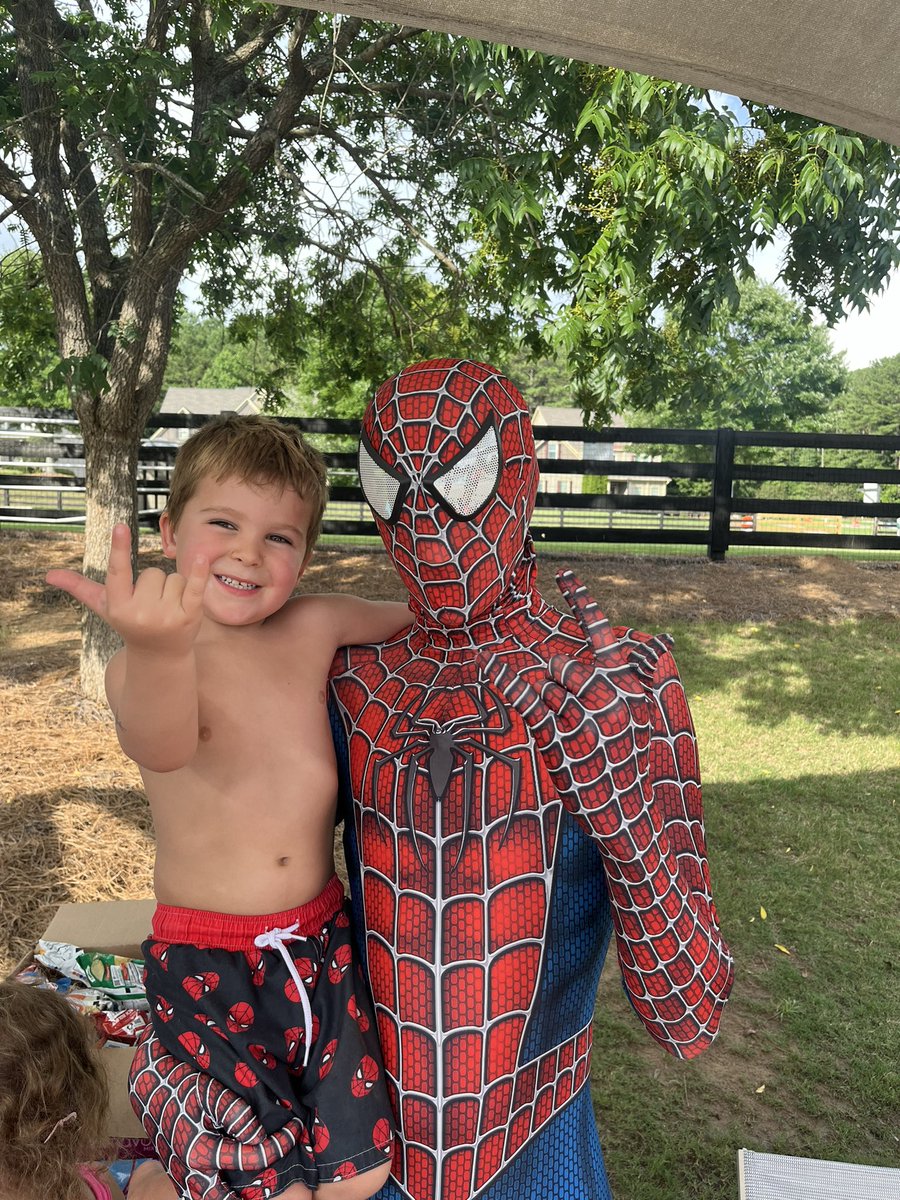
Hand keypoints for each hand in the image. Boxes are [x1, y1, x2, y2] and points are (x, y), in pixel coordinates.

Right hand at [46, 523, 208, 656]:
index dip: (119, 548)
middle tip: (152, 605)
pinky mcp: (190, 616)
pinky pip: (195, 585)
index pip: (118, 571)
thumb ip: (81, 588)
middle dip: (154, 584)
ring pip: (173, 577)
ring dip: (173, 588)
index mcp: (119, 606)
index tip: (120, 526)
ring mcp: (166, 615)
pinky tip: (203, 557)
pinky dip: (199, 572)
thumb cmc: (129, 623)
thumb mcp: (107, 607)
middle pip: (152, 572)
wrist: (160, 656)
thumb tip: (49, 575)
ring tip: (168, 608)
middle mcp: (141, 612)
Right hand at [129, 1031, 307, 1199]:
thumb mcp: (211, 1091)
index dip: (278, 1144)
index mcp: (202, 1152)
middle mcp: (192, 1173)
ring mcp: (182, 1178)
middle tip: (272, 1189)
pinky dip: (216, 1192)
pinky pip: (197, 1194)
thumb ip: (235, 1114)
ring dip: (231, 1197)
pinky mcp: (178, 1174)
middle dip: (249, 1198)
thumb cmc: (182, 1085)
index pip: (251, 1157)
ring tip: (254, 1191)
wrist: (150, 1086)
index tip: (294, 1129)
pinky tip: (231, 1185)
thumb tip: (257, 1137)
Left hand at [480, 569, 652, 839]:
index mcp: (631, 687)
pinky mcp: (558, 740)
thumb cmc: (628, 761)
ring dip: (550, 702)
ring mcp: (583, 720)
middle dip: (558, 677)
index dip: (583, 603)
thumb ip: (632, 679)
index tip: (564, 575)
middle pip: (564, 662)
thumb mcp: (640, 716)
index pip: (603, 635)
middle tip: (568, 701)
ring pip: (547, 685)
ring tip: (570, 729)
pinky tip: (488, 664)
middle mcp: (609, 699)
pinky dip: (505, 679)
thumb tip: (640, 644)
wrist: (628, 813)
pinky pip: (527, 699)